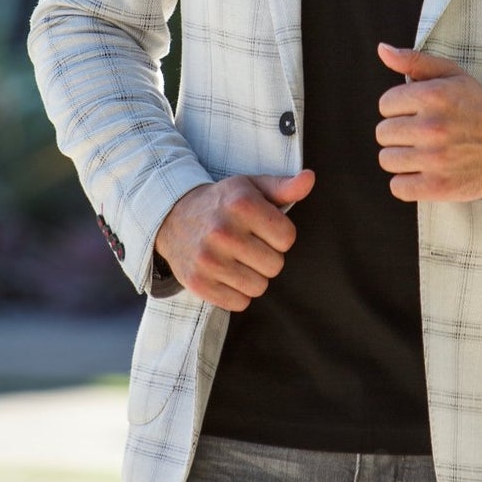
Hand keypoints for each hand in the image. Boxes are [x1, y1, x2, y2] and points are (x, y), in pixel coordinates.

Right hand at [154, 170, 312, 308]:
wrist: (172, 217)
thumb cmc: (222, 203)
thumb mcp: (251, 187)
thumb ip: (284, 187)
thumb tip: (310, 178)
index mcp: (242, 204)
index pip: (287, 238)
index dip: (279, 235)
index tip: (263, 229)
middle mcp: (223, 231)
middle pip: (275, 266)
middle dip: (267, 257)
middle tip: (248, 245)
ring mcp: (208, 259)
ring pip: (258, 287)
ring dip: (253, 276)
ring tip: (237, 259)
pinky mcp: (198, 283)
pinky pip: (239, 303)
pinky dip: (236, 292)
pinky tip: (225, 273)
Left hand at [375, 44, 481, 203]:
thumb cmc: (477, 106)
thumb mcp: (452, 74)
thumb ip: (414, 61)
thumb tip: (382, 49)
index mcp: (433, 96)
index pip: (385, 104)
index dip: (399, 107)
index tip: (418, 111)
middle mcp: (432, 127)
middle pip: (383, 133)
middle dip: (399, 131)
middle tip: (422, 132)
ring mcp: (434, 160)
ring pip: (387, 159)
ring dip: (401, 157)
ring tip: (423, 151)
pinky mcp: (438, 187)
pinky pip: (397, 187)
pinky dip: (406, 181)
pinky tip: (423, 171)